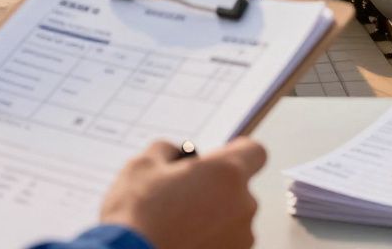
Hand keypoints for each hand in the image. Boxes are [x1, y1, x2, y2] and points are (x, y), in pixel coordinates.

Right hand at [100, 137, 266, 248]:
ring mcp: (241, 238)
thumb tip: (174, 155)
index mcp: (227, 173)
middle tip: (181, 197)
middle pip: (238, 188)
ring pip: (232, 218)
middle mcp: (243, 205)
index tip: (217, 160)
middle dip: (215, 189)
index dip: (235, 152)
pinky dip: (209, 240)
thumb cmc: (137, 217)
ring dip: (213, 217)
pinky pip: (225, 241)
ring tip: (177, 225)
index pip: (255, 152)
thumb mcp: (142, 166)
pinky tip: (182, 241)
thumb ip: (167, 151)